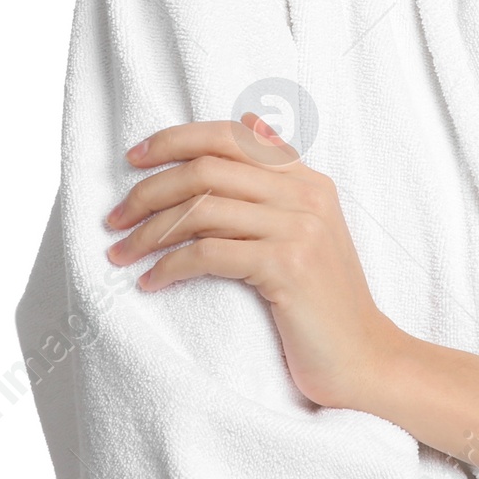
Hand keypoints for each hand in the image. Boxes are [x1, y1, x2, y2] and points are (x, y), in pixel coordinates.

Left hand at [105, 114, 403, 409]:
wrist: (364, 358)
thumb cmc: (325, 300)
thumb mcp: (309, 227)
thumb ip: (280, 176)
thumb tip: (250, 120)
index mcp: (308, 180)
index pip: (231, 136)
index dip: (175, 140)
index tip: (133, 160)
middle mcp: (306, 195)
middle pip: (208, 169)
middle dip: (149, 190)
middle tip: (114, 218)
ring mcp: (299, 229)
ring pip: (202, 209)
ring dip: (150, 232)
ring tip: (122, 254)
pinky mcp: (287, 267)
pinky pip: (209, 253)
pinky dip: (170, 266)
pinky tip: (151, 282)